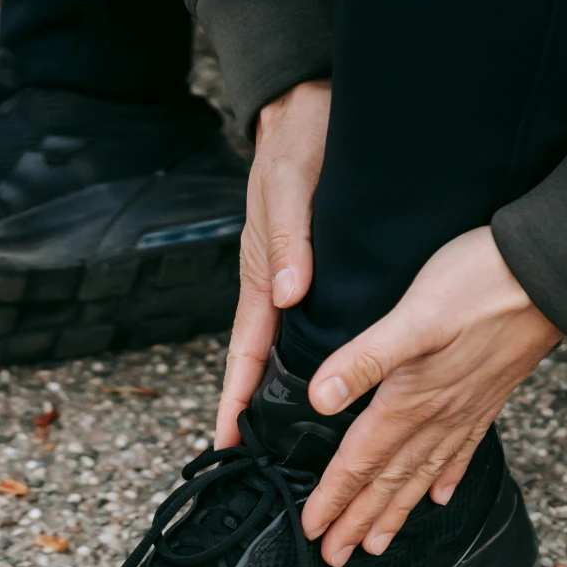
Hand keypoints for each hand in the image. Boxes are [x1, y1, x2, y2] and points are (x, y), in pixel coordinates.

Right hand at [213, 80, 329, 445]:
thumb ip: (289, 242)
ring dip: (290, 389)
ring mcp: (295, 279)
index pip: (246, 353)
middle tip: (263, 458)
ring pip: (290, 347)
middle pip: (264, 361)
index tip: (227, 441)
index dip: (236, 399)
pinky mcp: (316, 268)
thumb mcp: (289, 189)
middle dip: (258, 409)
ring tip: (301, 437)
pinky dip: (319, 356)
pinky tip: (338, 375)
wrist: (311, 107)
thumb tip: (289, 297)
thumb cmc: (296, 145)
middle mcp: (276, 286)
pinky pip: (313, 324)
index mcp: (260, 276)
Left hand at [299, 226, 563, 566]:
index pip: (362, 459)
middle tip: (335, 557)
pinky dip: (448, 476)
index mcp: (412, 399)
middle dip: (359, 520)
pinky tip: (442, 495)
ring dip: (398, 510)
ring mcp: (467, 408)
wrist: (551, 272)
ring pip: (423, 473)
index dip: (334, 496)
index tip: (312, 531)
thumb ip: (365, 360)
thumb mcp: (412, 317)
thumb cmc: (478, 285)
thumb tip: (320, 399)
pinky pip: (462, 448)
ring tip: (378, 543)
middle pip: (390, 479)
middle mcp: (439, 414)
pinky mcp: (488, 394)